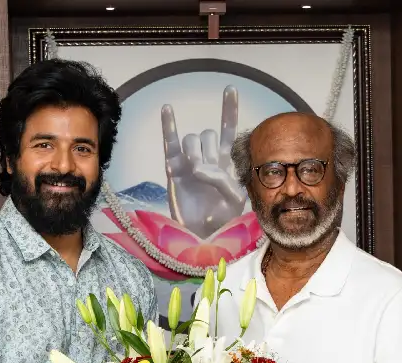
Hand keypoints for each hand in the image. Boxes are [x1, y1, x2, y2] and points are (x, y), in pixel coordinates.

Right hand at [161, 86, 247, 239]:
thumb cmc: (222, 218)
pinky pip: (170, 144)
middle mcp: (207, 157)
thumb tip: (198, 168)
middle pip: (207, 134)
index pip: (227, 131)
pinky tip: (168, 109)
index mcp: (225, 162)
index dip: (228, 110)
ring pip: (191, 139)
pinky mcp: (174, 169)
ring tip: (194, 170)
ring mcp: (189, 162)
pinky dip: (169, 126)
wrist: (203, 235)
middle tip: (205, 173)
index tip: (229, 88)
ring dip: (194, 151)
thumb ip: (221, 180)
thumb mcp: (233, 199)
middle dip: (207, 149)